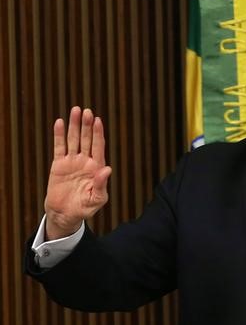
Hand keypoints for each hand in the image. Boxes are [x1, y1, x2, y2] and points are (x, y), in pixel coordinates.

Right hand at [44, 107, 111, 239]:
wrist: (66, 214)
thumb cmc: (85, 208)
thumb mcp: (97, 199)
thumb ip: (102, 185)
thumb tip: (107, 169)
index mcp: (97, 167)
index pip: (98, 146)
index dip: (98, 133)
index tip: (98, 120)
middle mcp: (85, 161)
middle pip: (87, 139)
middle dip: (86, 125)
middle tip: (86, 110)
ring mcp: (72, 161)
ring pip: (73, 140)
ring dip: (74, 126)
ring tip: (75, 110)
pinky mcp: (58, 165)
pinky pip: (59, 147)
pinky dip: (59, 135)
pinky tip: (59, 122)